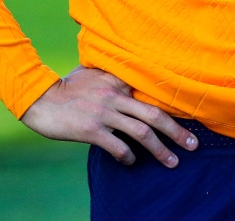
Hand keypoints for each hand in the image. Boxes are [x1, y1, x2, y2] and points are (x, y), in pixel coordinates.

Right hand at [20, 65, 198, 167]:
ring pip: (141, 132)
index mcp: (118, 80)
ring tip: (172, 162)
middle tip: (194, 144)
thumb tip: (128, 79)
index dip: (170, 107)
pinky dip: (128, 156)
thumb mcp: (92, 72)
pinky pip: (117, 146)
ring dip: (160, 149)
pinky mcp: (92, 130)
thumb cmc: (66, 86)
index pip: (150, 94)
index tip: (188, 118)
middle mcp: (115, 95)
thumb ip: (112, 75)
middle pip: (154, 114)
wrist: (40, 98)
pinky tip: (131, 162)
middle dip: (176, 131)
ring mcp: (104, 113)